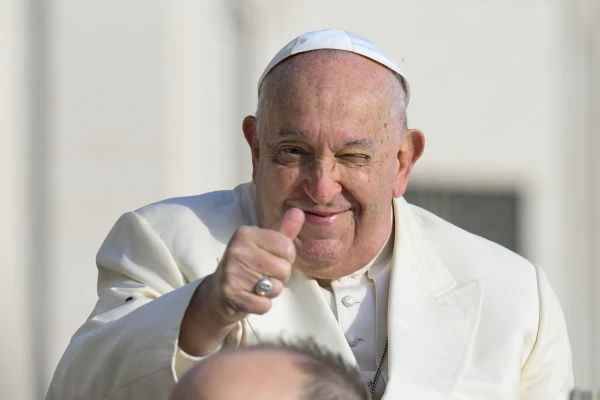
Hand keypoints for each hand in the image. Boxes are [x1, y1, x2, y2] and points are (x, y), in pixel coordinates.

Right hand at [179, 208, 304, 354]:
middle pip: (284, 268)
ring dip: (271, 292)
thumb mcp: (264, 245)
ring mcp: (232, 272)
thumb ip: (283, 231)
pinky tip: (251, 298)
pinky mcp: (231, 294)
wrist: (218, 293)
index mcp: (246, 233)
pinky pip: (265, 305)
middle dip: (279, 277)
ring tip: (256, 286)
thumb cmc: (248, 265)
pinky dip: (262, 305)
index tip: (272, 259)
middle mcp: (237, 249)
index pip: (287, 247)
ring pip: (276, 288)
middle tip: (263, 275)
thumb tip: (299, 212)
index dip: (286, 258)